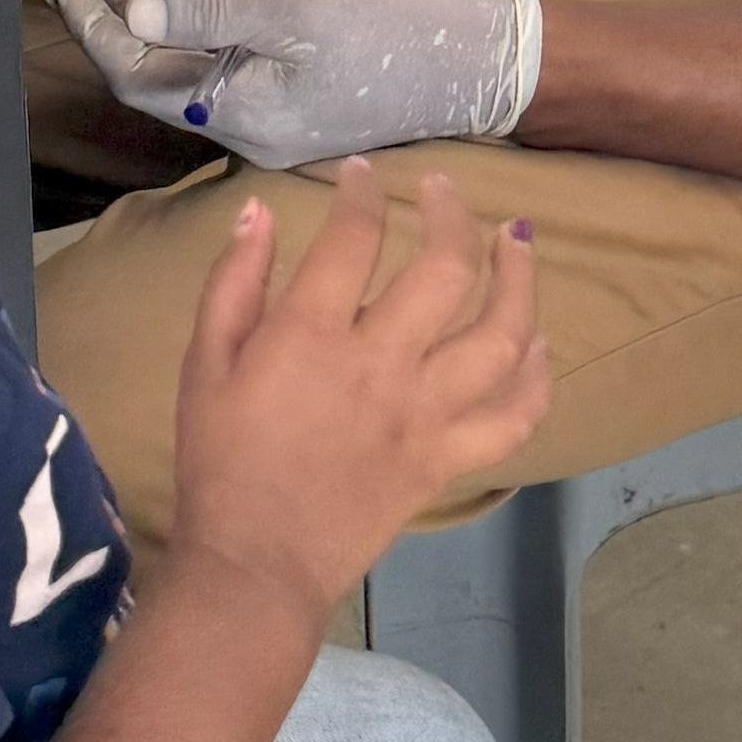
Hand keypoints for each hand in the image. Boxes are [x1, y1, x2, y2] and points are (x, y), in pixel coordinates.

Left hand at [34, 0, 542, 169]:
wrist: (483, 58)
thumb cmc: (396, 28)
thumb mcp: (295, 8)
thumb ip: (209, 12)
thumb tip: (129, 12)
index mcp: (238, 114)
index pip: (132, 71)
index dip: (90, 20)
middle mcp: (243, 128)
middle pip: (150, 68)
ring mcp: (268, 115)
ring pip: (181, 60)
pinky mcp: (290, 96)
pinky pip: (214, 58)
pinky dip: (192, 13)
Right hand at [166, 161, 551, 614]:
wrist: (256, 565)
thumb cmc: (220, 460)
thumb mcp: (203, 363)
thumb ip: (233, 283)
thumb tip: (259, 212)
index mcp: (311, 334)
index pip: (355, 236)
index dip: (363, 193)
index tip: (362, 176)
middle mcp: (381, 365)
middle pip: (445, 269)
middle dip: (452, 213)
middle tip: (442, 190)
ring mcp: (424, 415)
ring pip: (500, 337)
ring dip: (518, 280)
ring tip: (517, 241)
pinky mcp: (446, 459)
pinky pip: (513, 418)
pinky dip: (537, 379)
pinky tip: (539, 345)